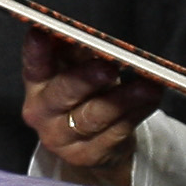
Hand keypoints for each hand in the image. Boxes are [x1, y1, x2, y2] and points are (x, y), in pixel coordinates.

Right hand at [21, 27, 162, 185]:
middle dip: (86, 79)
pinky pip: (116, 132)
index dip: (36, 51)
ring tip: (147, 85)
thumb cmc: (84, 95)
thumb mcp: (76, 69)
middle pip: (63, 94)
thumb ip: (76, 50)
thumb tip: (83, 31)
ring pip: (94, 116)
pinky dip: (136, 112)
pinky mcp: (88, 155)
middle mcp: (43, 113)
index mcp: (37, 84)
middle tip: (108, 67)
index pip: (34, 66)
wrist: (90, 143)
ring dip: (123, 99)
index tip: (42, 34)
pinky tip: (151, 98)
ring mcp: (63, 138)